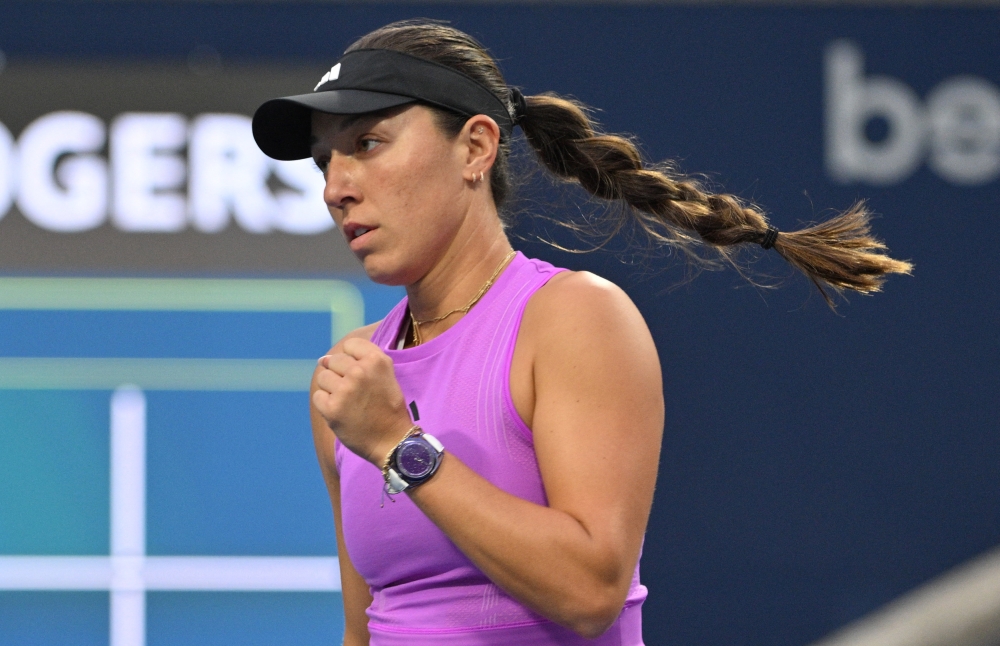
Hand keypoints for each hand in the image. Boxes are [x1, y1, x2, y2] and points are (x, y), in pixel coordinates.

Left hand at [313, 338, 412, 464]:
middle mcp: (360, 372)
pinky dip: (326, 404)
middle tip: (353, 392)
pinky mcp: (332, 408)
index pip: (350, 345)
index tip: (360, 374)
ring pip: (323, 377)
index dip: (352, 358)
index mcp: (377, 360)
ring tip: (347, 402)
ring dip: (331, 389)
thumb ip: (362, 361)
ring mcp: (345, 390)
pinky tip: (341, 411)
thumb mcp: (386, 375)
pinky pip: (318, 397)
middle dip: (339, 374)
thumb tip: (323, 358)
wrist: (393, 440)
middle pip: (333, 360)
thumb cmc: (388, 408)